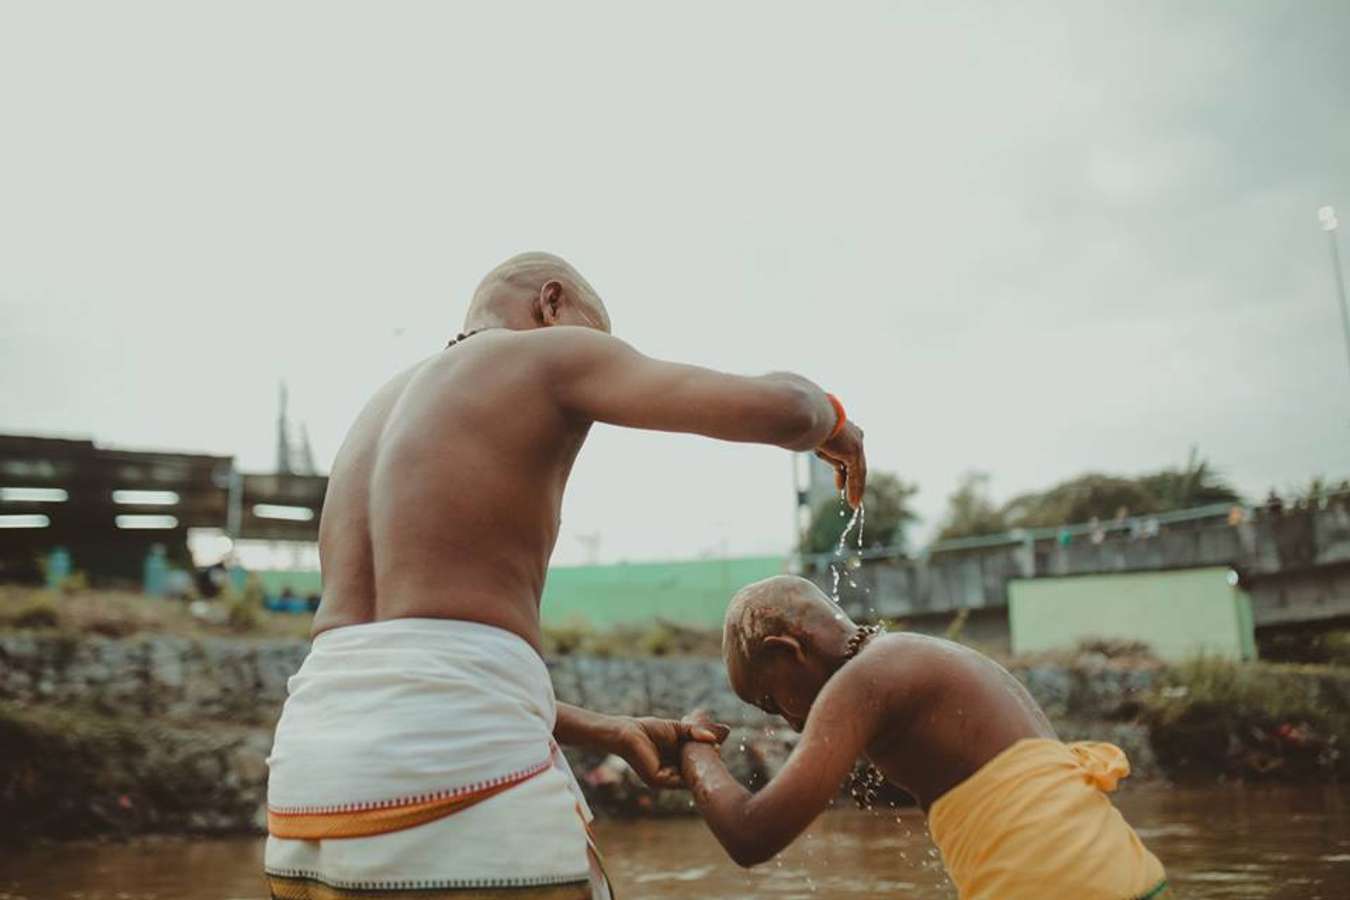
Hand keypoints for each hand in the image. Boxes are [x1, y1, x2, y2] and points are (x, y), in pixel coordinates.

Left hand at [615, 715, 729, 789]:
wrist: (628, 732)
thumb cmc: (649, 729)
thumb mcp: (677, 730)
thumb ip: (694, 733)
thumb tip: (714, 737)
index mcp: (674, 763)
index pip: (693, 766)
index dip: (706, 759)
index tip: (719, 749)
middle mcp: (670, 774)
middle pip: (692, 774)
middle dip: (705, 765)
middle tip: (718, 754)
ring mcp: (664, 779)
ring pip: (687, 779)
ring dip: (699, 770)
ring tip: (712, 758)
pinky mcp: (657, 780)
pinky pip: (678, 781)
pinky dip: (689, 773)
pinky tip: (698, 762)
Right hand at [815, 419, 866, 508]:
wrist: (811, 414)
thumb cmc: (807, 421)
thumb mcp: (816, 437)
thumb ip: (822, 448)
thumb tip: (817, 453)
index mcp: (848, 430)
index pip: (849, 454)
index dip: (845, 470)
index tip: (840, 482)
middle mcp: (856, 436)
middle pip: (857, 464)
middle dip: (854, 481)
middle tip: (853, 496)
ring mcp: (856, 444)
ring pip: (858, 472)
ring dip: (856, 489)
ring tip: (854, 504)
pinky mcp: (854, 452)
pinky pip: (856, 475)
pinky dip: (855, 489)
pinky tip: (853, 501)